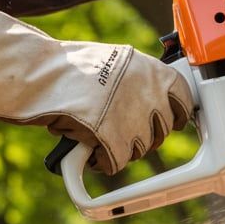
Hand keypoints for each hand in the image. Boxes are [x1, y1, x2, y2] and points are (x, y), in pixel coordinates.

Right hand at [0, 11, 192, 174]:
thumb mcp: (117, 60)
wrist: (40, 77)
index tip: (174, 120)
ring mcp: (134, 119)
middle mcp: (149, 95)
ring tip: (103, 136)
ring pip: (141, 148)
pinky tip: (92, 151)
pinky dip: (104, 161)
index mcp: (153, 72)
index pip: (184, 99)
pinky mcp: (114, 142)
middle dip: (147, 134)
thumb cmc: (70, 67)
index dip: (178, 113)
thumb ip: (139, 78)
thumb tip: (152, 95)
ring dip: (125, 147)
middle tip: (126, 130)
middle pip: (163, 130)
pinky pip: (117, 162)